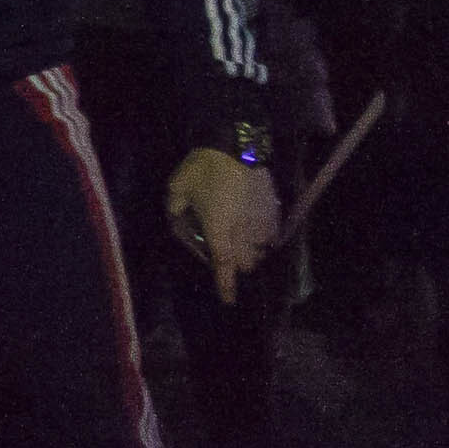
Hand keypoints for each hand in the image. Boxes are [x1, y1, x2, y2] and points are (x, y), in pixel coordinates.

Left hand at [163, 147, 279, 303]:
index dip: (225, 284)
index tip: (229, 301)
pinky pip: (270, 233)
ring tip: (243, 242)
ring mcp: (261, 221)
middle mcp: (243, 232)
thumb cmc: (204, 168)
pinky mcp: (273, 210)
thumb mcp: (178, 187)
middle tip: (227, 255)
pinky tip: (255, 227)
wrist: (237, 146)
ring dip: (253, 251)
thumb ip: (176, 207)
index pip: (223, 264)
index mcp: (218, 230)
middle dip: (238, 265)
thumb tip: (177, 216)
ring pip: (261, 249)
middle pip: (246, 262)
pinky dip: (264, 236)